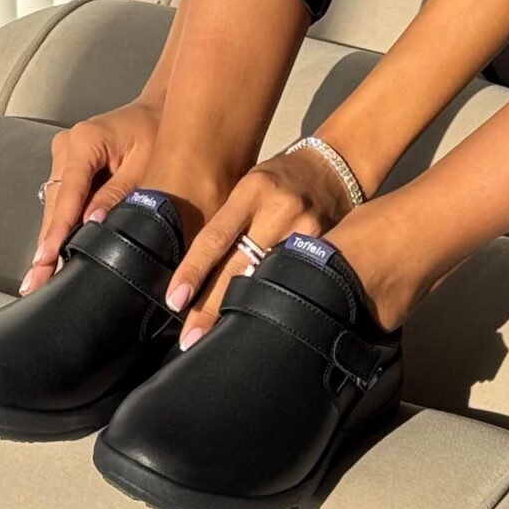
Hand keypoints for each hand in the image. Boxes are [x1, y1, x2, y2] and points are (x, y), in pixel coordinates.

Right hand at [23, 97, 163, 293]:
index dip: (58, 228)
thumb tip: (93, 223)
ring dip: (51, 237)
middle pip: (55, 203)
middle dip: (48, 243)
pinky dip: (61, 225)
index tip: (45, 257)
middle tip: (36, 280)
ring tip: (40, 276)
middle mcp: (67, 146)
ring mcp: (64, 155)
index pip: (68, 191)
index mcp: (86, 140)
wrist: (158, 110)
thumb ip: (119, 193)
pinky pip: (61, 200)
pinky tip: (52, 254)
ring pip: (54, 205)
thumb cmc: (157, 131)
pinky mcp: (67, 166)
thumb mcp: (145, 163)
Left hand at [164, 146, 356, 346]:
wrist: (333, 169)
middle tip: (191, 338)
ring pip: (264, 280)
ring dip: (239, 311)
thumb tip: (191, 271)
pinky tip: (259, 322)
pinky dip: (272, 302)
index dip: (193, 271)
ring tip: (217, 339)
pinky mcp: (324, 246)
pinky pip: (292, 281)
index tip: (175, 301)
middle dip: (211, 307)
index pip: (216, 236)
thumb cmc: (278, 180)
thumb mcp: (249, 186)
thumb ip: (226, 222)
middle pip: (238, 267)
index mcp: (251, 191)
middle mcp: (278, 210)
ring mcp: (304, 229)